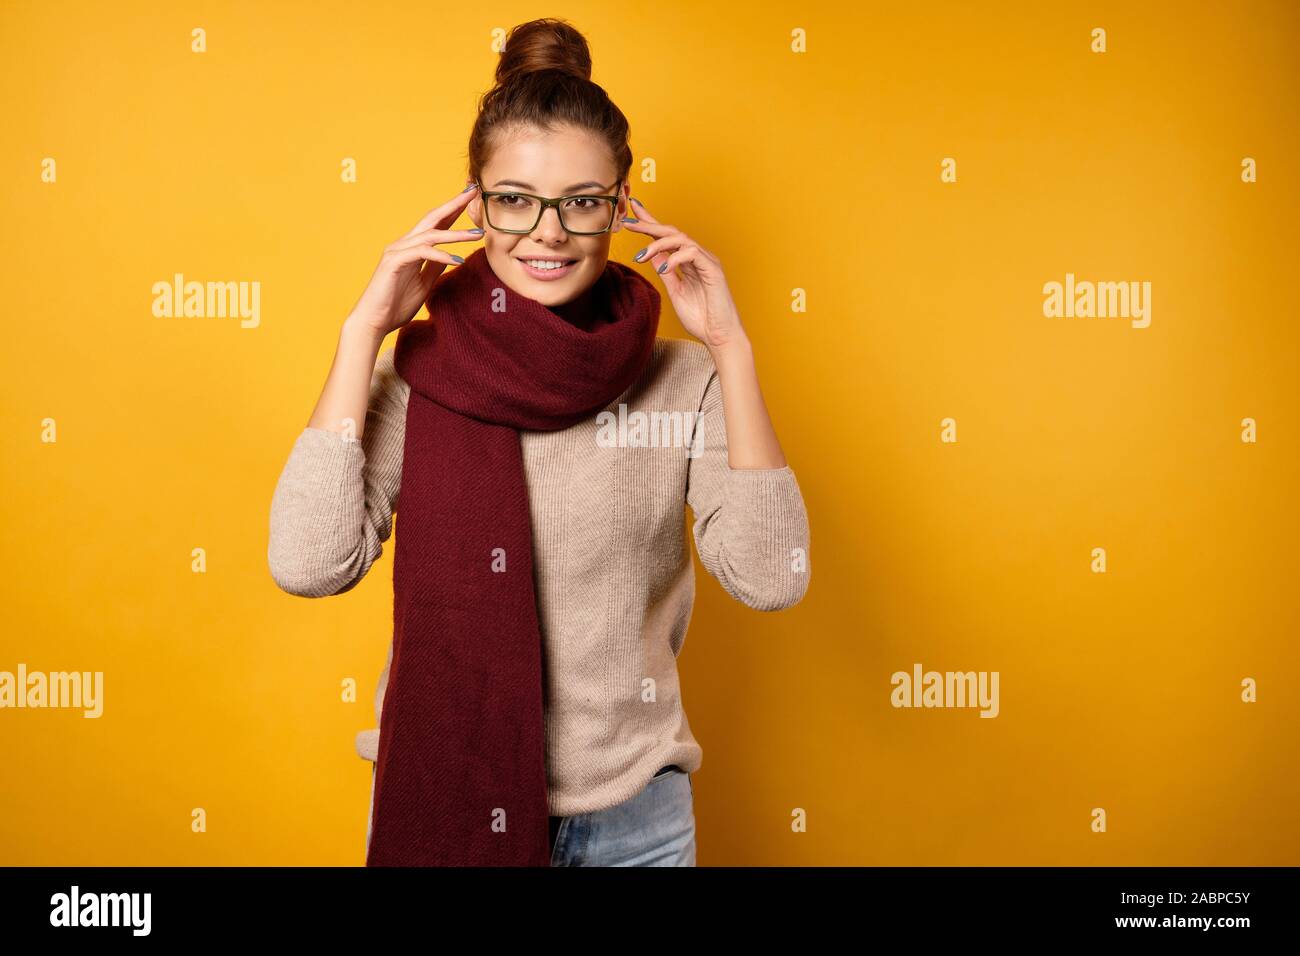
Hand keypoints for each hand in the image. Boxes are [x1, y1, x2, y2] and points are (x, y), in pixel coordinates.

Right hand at [346, 183, 483, 336]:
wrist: (373, 322)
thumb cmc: (395, 305)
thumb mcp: (424, 284)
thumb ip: (434, 268)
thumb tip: (452, 257)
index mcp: (411, 248)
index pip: (436, 224)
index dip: (454, 210)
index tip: (472, 198)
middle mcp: (404, 244)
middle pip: (432, 218)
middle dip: (454, 204)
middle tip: (474, 191)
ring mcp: (397, 251)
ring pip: (430, 235)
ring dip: (456, 233)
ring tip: (477, 233)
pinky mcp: (393, 262)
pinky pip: (421, 254)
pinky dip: (440, 255)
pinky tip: (457, 260)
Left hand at [621, 198, 745, 350]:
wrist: (719, 337)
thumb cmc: (701, 318)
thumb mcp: (675, 291)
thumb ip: (666, 272)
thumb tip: (652, 255)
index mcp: (688, 262)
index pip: (667, 237)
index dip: (649, 223)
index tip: (631, 213)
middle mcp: (698, 257)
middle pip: (671, 232)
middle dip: (649, 224)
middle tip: (628, 222)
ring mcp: (707, 261)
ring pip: (680, 239)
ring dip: (657, 244)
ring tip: (641, 256)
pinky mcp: (713, 270)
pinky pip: (693, 253)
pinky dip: (675, 258)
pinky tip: (663, 268)